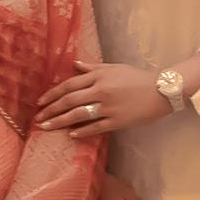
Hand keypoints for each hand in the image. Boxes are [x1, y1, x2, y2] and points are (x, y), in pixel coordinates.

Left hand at [40, 60, 165, 139]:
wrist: (162, 90)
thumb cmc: (137, 77)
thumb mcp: (115, 67)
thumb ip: (93, 68)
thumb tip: (75, 65)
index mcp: (99, 77)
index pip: (69, 85)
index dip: (52, 94)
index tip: (40, 102)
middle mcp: (101, 91)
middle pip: (70, 101)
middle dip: (51, 110)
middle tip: (38, 118)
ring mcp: (109, 107)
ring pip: (79, 115)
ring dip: (60, 121)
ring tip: (46, 127)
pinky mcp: (118, 121)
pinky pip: (96, 127)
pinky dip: (82, 131)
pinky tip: (70, 135)